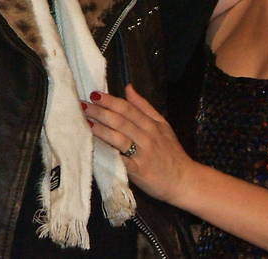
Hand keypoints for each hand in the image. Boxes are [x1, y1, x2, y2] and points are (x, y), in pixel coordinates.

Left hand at [84, 85, 194, 204]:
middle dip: (100, 112)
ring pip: (119, 138)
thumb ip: (144, 106)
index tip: (94, 94)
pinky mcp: (138, 171)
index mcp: (152, 124)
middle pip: (121, 121)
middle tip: (83, 105)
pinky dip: (108, 153)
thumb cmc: (171, 153)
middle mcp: (147, 137)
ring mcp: (142, 154)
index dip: (111, 101)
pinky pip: (120, 160)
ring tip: (86, 122)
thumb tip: (128, 88)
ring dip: (101, 129)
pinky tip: (95, 147)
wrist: (184, 180)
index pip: (128, 109)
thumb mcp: (163, 125)